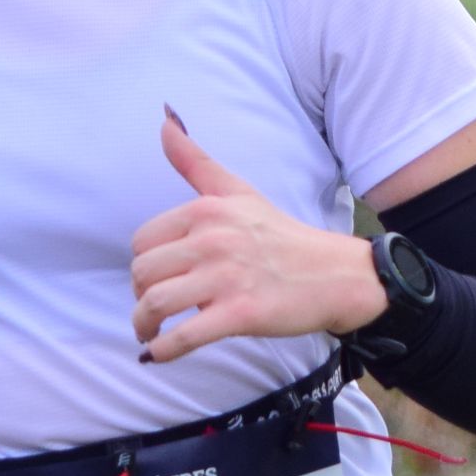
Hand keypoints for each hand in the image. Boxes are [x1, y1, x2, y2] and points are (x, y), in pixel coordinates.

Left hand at [131, 107, 386, 361]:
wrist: (335, 274)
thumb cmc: (281, 235)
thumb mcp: (238, 191)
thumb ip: (195, 162)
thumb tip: (164, 120)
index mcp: (206, 210)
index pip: (142, 241)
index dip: (144, 264)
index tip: (157, 279)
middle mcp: (212, 240)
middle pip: (143, 273)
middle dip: (140, 297)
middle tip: (154, 310)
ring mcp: (226, 278)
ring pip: (155, 304)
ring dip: (143, 326)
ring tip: (149, 335)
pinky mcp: (240, 314)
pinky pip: (184, 336)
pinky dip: (162, 350)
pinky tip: (157, 355)